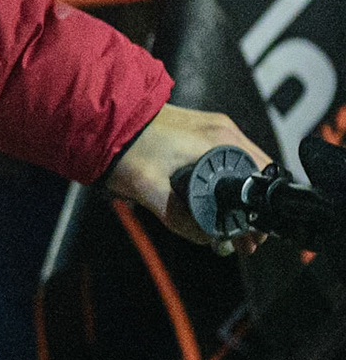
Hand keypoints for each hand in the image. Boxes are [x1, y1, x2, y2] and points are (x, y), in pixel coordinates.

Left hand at [105, 103, 271, 249]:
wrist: (100, 118)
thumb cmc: (123, 149)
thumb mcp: (150, 190)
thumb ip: (181, 219)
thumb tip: (210, 240)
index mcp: (220, 141)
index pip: (260, 179)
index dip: (258, 214)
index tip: (252, 238)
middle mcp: (223, 131)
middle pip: (254, 176)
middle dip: (250, 211)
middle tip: (243, 242)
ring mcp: (211, 127)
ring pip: (239, 169)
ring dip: (237, 198)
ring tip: (229, 230)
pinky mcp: (198, 129)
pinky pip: (222, 160)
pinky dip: (224, 182)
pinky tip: (212, 203)